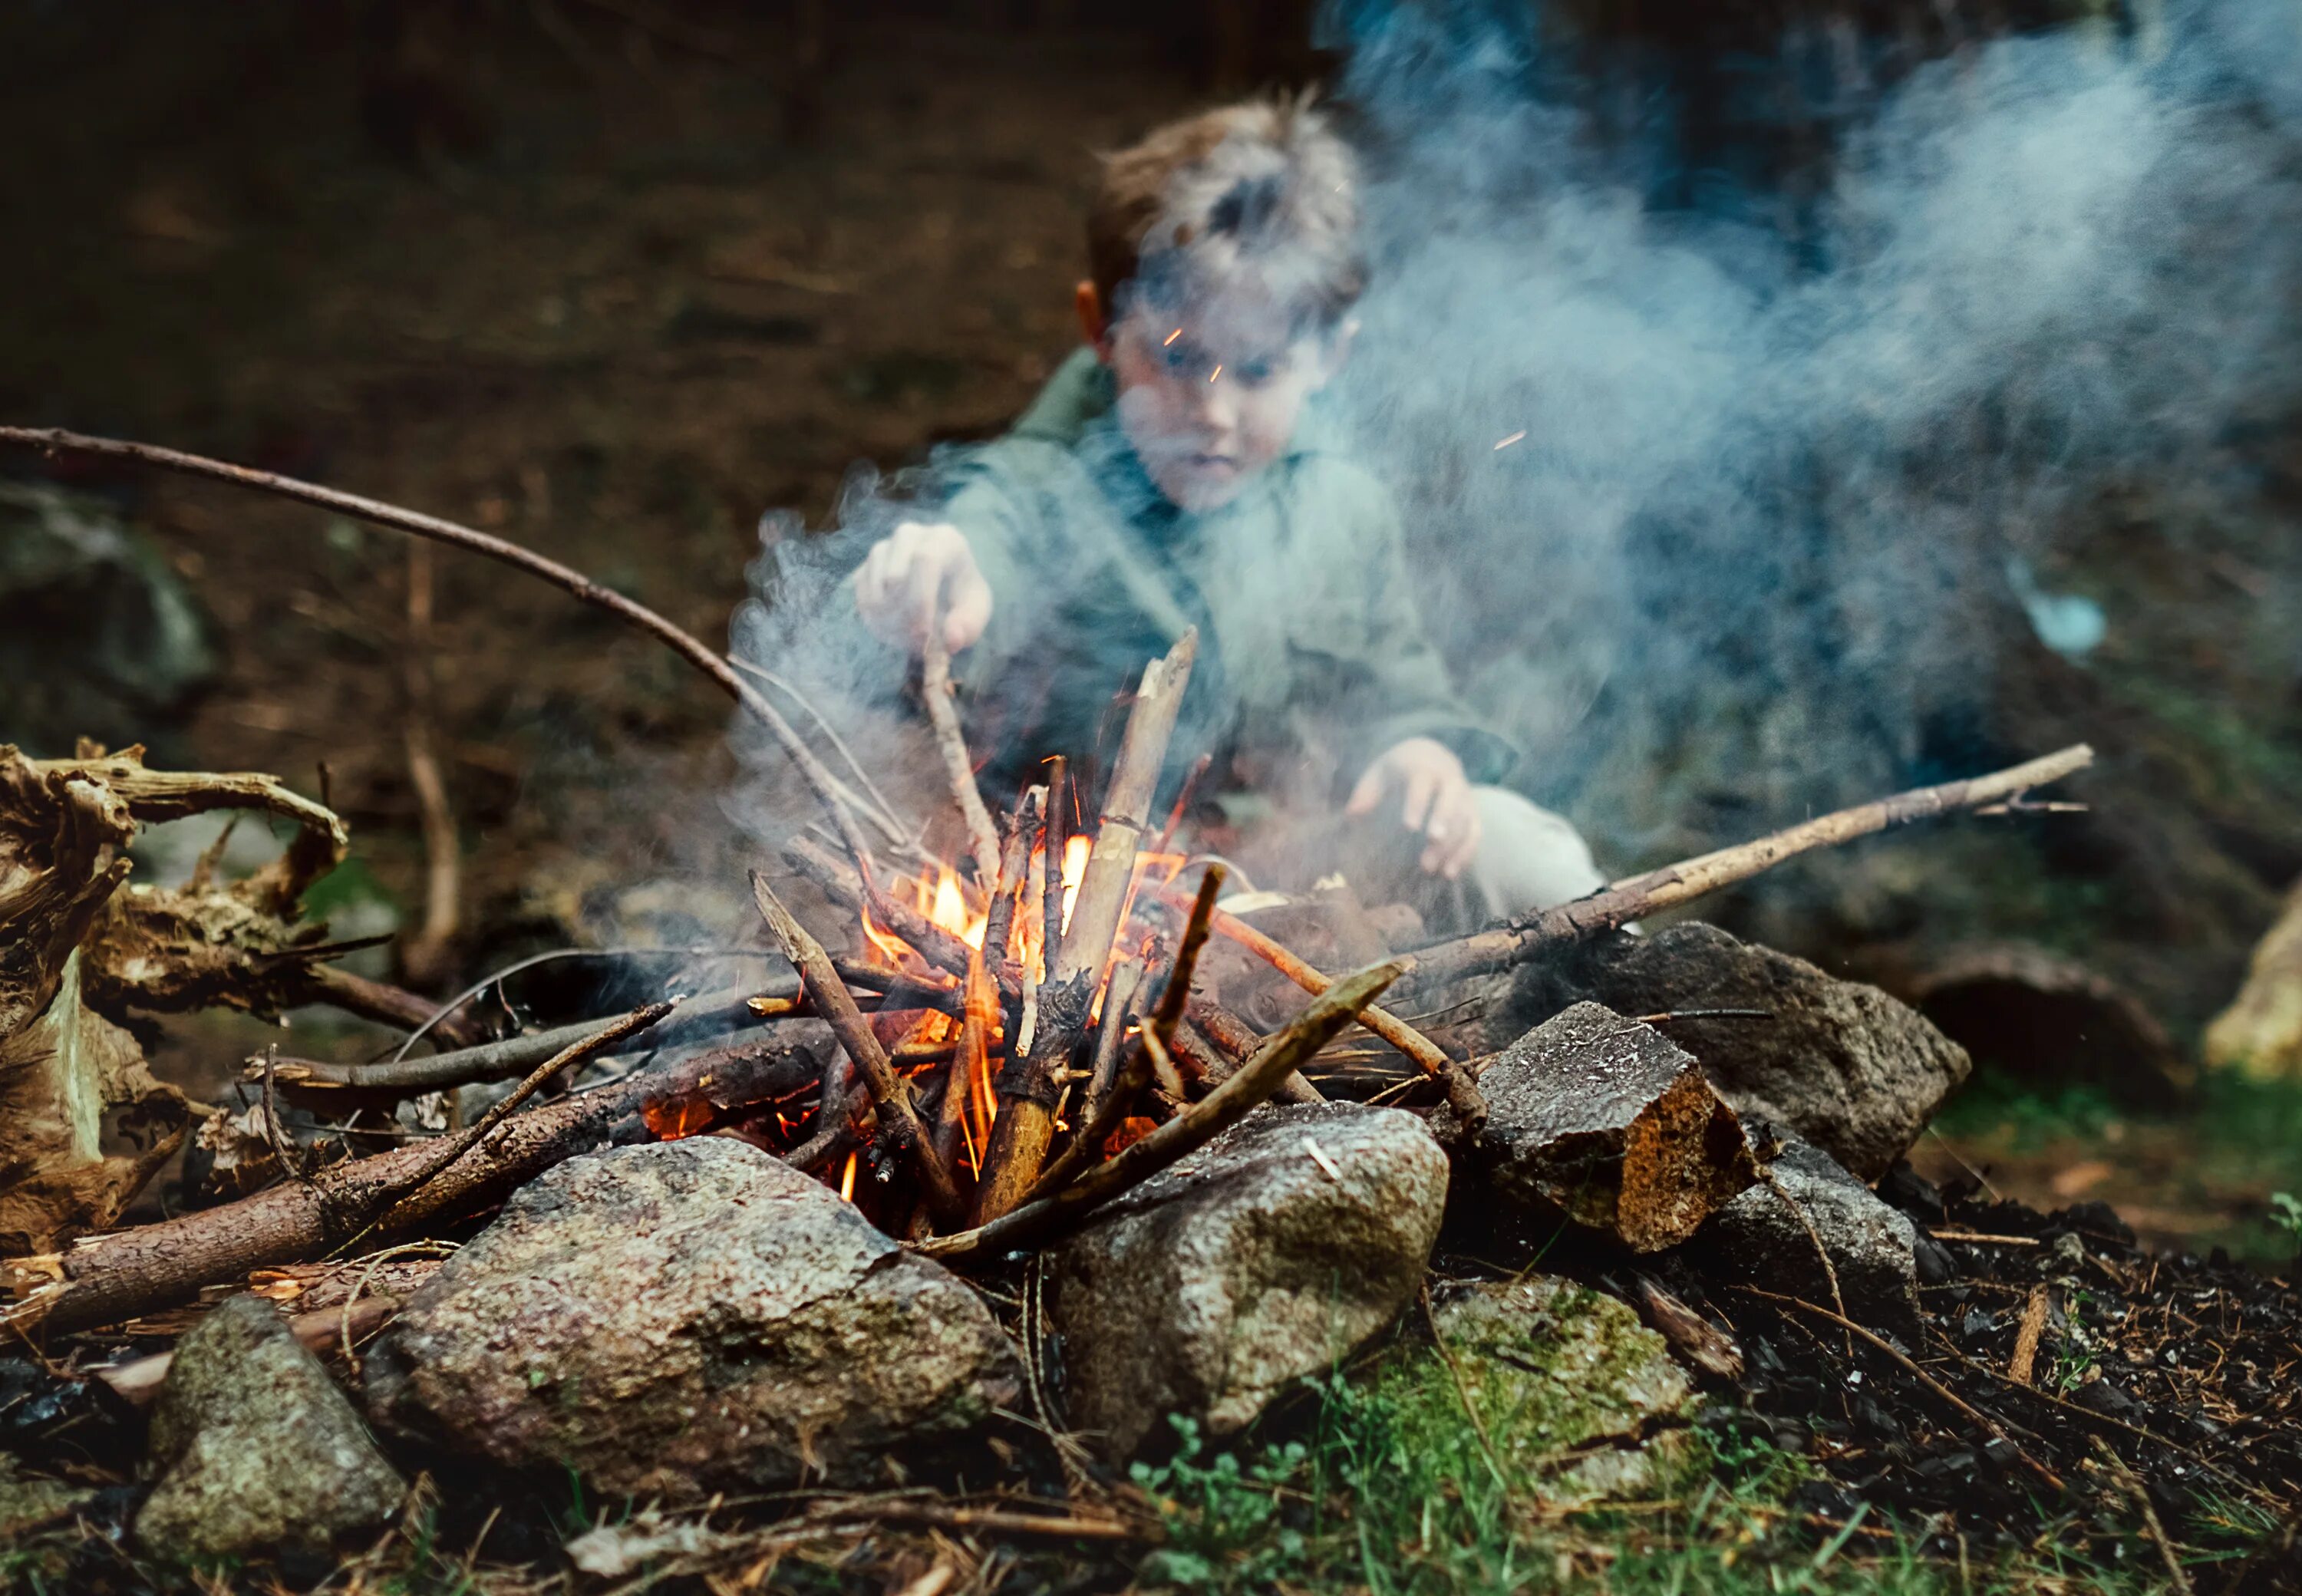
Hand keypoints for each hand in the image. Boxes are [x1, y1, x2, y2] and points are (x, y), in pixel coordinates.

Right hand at [852, 521, 992, 655]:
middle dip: (903, 616)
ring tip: (909, 637)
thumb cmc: (961, 598)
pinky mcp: (864, 566)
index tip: (925, 634)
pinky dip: (875, 621)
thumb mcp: (975, 613)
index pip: (926, 560)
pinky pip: (862, 597)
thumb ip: (967, 627)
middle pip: (894, 576)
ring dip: (889, 622)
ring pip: (875, 589)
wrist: (943, 589)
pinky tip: (895, 630)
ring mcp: (882, 549)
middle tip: (917, 642)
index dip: (921, 600)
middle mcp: (909, 535)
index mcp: (944, 538)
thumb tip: (952, 640)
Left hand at [1346, 737, 1479, 879]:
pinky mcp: (1473, 812)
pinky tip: (1450, 873)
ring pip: (1464, 820)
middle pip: (1451, 801)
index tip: (1409, 827)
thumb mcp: (1379, 773)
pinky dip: (1466, 853)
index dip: (1417, 804)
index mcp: (1423, 767)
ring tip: (1433, 870)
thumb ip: (1366, 793)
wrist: (1433, 755)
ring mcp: (1464, 796)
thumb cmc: (1399, 769)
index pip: (1422, 784)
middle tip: (1431, 846)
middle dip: (1443, 823)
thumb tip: (1353, 814)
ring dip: (1451, 846)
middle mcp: (1449, 780)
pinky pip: (1475, 833)